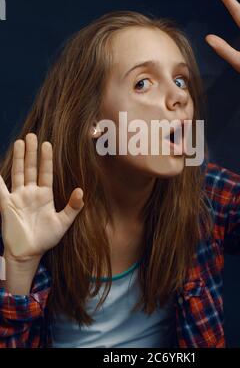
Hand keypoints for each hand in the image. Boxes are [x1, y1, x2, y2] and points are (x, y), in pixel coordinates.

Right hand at [0, 133, 83, 261]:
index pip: (46, 172)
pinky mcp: (6, 205)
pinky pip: (0, 189)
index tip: (47, 144)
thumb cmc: (46, 239)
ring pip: (18, 173)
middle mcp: (31, 193)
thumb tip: (81, 190)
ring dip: (19, 158)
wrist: (28, 253)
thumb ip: (73, 207)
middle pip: (31, 168)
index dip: (46, 159)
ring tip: (20, 142)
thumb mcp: (63, 223)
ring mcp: (18, 197)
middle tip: (32, 135)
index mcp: (45, 195)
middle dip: (32, 152)